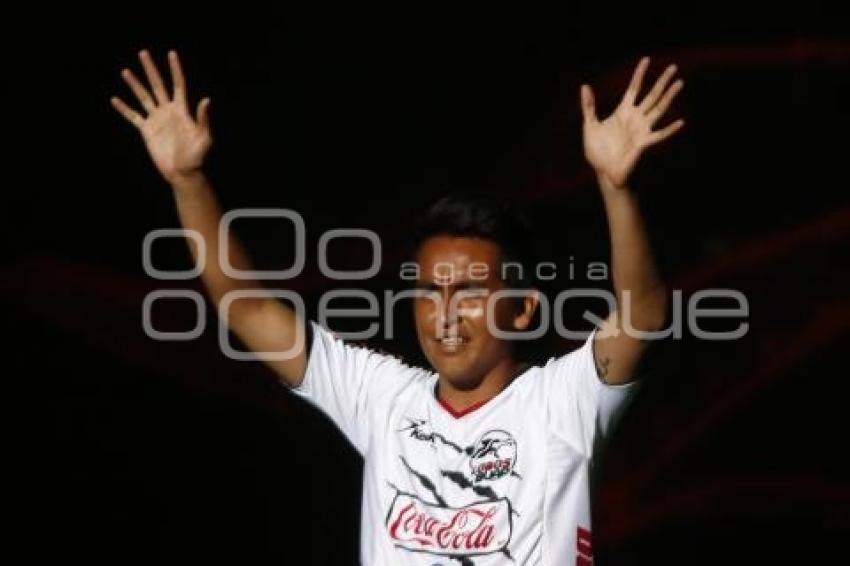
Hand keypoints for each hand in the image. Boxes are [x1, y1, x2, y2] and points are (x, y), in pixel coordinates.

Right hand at [111, 50, 211, 184]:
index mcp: (182, 110)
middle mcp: (168, 111)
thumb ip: (204, 118)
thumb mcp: (204, 137)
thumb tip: (206, 99)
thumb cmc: (197, 157)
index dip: (175, 69)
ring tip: (126, 71)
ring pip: (144, 97)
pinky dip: (124, 109)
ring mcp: (157, 120)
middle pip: (158, 85)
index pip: (178, 84)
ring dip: (134, 84)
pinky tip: (114, 99)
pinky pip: (133, 117)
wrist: (183, 173)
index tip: (171, 53)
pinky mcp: (147, 131)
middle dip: (151, 69)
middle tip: (143, 53)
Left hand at [581, 57, 683, 189]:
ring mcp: (641, 130)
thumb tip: (585, 86)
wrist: (603, 172)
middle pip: (652, 95)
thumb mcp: (590, 126)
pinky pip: (659, 135)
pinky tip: (680, 122)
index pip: (634, 88)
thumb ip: (589, 106)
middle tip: (673, 67)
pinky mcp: (644, 144)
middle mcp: (635, 118)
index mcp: (622, 112)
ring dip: (669, 97)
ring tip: (680, 83)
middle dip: (662, 81)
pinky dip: (670, 130)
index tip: (646, 59)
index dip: (639, 74)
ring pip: (659, 109)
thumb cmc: (597, 151)